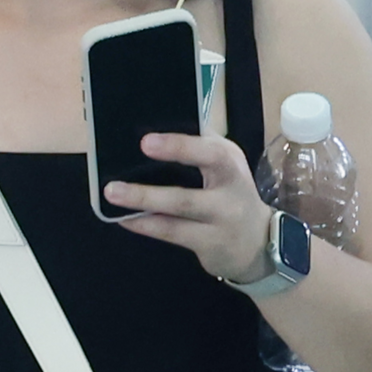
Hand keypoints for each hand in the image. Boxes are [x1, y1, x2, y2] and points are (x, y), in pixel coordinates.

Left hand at [107, 129, 276, 282]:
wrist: (259, 242)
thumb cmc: (229, 193)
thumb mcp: (223, 166)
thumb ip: (197, 146)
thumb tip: (153, 127)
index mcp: (230, 161)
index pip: (211, 150)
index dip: (179, 145)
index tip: (146, 142)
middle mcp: (231, 189)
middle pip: (198, 181)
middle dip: (162, 174)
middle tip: (125, 168)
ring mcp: (222, 219)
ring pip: (180, 208)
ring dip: (143, 199)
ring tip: (112, 193)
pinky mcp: (210, 244)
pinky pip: (172, 232)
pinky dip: (145, 224)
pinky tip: (123, 218)